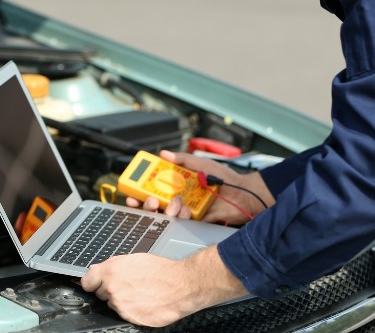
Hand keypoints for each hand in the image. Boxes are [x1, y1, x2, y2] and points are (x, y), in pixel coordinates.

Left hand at [80, 246, 246, 326]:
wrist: (181, 285)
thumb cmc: (160, 270)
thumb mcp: (133, 258)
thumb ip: (111, 265)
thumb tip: (96, 269)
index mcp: (110, 272)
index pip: (86, 282)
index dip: (92, 282)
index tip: (96, 283)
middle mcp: (112, 290)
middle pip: (101, 294)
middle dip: (110, 289)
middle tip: (128, 284)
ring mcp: (121, 306)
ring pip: (113, 304)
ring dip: (122, 300)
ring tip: (139, 292)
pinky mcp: (131, 318)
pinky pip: (125, 314)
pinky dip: (132, 310)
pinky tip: (144, 301)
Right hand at [126, 150, 273, 224]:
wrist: (243, 195)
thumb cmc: (224, 177)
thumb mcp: (202, 164)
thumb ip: (183, 159)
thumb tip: (164, 153)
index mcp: (177, 183)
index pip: (153, 186)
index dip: (140, 189)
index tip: (131, 190)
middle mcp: (178, 197)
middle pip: (154, 203)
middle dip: (146, 203)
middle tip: (149, 200)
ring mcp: (185, 209)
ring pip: (165, 213)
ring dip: (165, 209)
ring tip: (175, 203)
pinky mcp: (194, 221)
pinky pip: (181, 221)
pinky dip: (180, 215)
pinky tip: (185, 210)